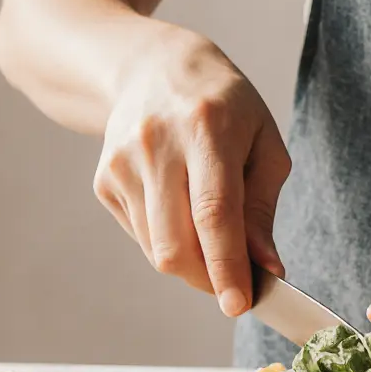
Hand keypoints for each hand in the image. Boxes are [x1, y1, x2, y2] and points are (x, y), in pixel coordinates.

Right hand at [93, 28, 289, 315]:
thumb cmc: (224, 108)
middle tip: (236, 285)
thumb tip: (266, 267)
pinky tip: (181, 211)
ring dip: (193, 265)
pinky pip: (142, 239)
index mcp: (207, 130)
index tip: (239, 305)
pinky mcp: (104, 181)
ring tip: (212, 238)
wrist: (151, 66)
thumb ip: (263, 209)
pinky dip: (170, 244)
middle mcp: (157, 145)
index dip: (226, 266)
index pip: (214, 213)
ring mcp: (122, 163)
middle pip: (177, 244)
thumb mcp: (263, 145)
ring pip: (157, 250)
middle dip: (210, 280)